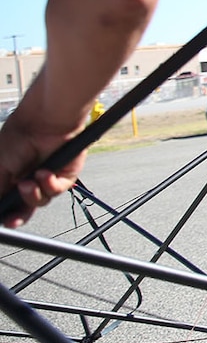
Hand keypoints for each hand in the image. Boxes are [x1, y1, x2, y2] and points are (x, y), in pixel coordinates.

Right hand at [0, 111, 84, 227]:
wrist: (43, 121)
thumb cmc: (18, 137)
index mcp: (13, 177)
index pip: (10, 202)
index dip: (8, 214)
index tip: (5, 221)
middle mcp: (30, 179)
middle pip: (26, 207)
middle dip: (19, 215)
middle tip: (13, 219)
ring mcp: (48, 177)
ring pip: (42, 200)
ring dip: (33, 194)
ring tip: (28, 181)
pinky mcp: (65, 174)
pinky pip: (57, 189)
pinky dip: (49, 185)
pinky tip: (43, 173)